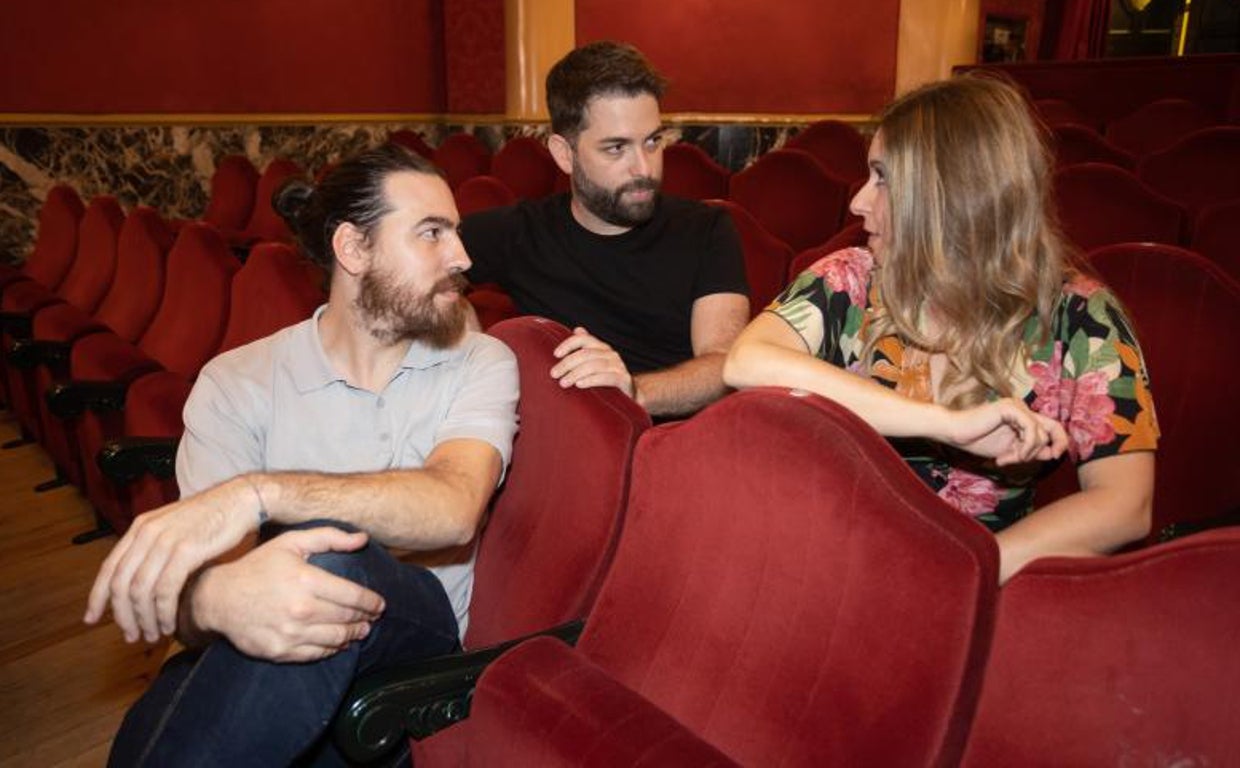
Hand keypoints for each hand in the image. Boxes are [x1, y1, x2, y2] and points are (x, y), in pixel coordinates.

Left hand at [84, 477, 259, 642]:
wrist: (241, 500)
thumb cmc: (212, 517)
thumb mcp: (173, 527)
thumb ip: (154, 548)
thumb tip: (142, 579)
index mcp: (140, 527)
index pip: (109, 568)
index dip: (97, 597)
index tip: (92, 619)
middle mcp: (147, 533)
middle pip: (121, 584)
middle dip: (123, 616)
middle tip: (131, 636)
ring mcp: (166, 541)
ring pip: (141, 591)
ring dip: (144, 619)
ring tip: (152, 635)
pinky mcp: (186, 550)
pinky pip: (165, 590)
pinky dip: (164, 612)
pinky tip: (170, 624)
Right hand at [191, 527, 384, 661]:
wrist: (218, 598)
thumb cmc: (258, 567)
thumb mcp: (291, 542)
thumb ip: (329, 538)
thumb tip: (363, 539)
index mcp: (307, 580)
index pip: (353, 596)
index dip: (372, 602)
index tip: (380, 604)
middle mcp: (301, 609)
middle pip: (348, 618)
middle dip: (365, 618)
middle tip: (373, 617)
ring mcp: (290, 633)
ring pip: (336, 639)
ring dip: (353, 635)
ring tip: (360, 630)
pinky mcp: (281, 651)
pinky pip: (317, 654)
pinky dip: (333, 649)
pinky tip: (338, 643)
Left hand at [550, 327, 634, 397]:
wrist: (630, 395)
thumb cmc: (607, 380)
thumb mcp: (595, 363)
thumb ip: (586, 349)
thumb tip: (577, 329)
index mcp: (601, 347)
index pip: (583, 339)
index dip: (568, 344)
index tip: (555, 354)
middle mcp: (610, 354)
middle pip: (585, 354)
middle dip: (567, 363)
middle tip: (554, 374)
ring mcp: (618, 366)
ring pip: (594, 365)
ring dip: (575, 373)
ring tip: (563, 382)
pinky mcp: (624, 380)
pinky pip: (606, 377)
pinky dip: (591, 380)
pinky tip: (579, 384)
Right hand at [943, 398, 1068, 465]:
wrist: (955, 434)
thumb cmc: (977, 441)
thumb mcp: (1011, 450)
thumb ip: (1031, 450)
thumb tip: (1054, 453)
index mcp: (1023, 416)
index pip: (1053, 426)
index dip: (1060, 442)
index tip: (1055, 457)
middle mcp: (1023, 408)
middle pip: (1053, 428)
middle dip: (1041, 451)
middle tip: (1019, 461)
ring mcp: (1017, 406)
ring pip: (1040, 433)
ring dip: (1027, 453)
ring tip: (1006, 459)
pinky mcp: (1011, 408)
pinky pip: (1031, 430)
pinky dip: (1025, 447)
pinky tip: (1009, 456)